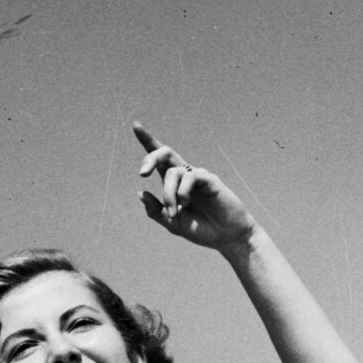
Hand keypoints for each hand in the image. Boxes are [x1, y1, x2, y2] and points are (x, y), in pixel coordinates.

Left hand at [133, 122, 255, 252]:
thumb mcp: (173, 223)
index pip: (159, 160)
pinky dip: (182, 192)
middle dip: (150, 158)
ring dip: (168, 193)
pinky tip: (185, 204)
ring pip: (172, 171)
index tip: (136, 125)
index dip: (148, 142)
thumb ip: (156, 210)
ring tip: (174, 213)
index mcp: (173, 184)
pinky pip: (189, 177)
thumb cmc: (201, 229)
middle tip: (142, 174)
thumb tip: (140, 193)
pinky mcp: (209, 178)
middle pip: (165, 153)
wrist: (226, 237)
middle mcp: (184, 175)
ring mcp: (197, 176)